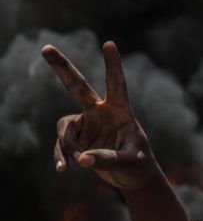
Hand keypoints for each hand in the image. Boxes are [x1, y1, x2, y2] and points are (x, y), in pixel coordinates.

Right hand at [43, 41, 158, 190]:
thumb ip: (109, 159)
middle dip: (62, 67)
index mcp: (120, 110)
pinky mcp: (77, 140)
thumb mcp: (130, 162)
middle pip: (78, 86)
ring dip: (67, 145)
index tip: (109, 43)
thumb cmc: (139, 165)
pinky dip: (61, 156)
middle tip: (45, 47)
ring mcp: (87, 124)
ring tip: (76, 162)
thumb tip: (82, 159)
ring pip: (65, 126)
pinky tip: (62, 168)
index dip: (112, 64)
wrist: (131, 177)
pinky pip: (62, 144)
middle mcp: (101, 112)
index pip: (116, 83)